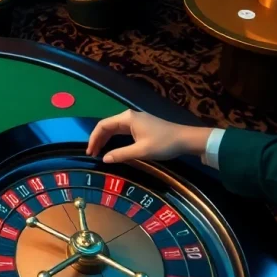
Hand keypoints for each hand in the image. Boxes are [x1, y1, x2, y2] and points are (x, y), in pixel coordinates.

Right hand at [86, 110, 211, 163]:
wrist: (186, 139)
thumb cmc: (164, 144)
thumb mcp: (141, 151)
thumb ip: (121, 154)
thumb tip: (104, 159)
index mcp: (127, 118)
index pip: (103, 125)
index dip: (94, 138)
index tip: (90, 152)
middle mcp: (129, 116)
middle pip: (107, 126)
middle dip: (98, 139)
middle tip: (92, 154)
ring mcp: (136, 120)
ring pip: (114, 129)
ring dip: (106, 140)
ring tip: (99, 152)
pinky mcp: (142, 125)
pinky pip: (122, 131)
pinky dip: (114, 139)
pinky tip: (113, 147)